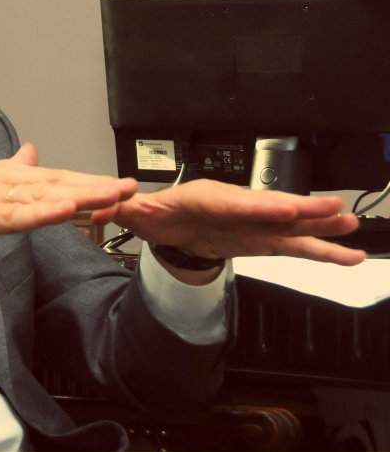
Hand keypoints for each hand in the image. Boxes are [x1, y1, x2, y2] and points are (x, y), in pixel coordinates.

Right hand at [0, 143, 137, 307]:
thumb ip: (8, 174)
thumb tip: (31, 152)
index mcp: (0, 175)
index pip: (53, 179)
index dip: (87, 182)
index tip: (119, 187)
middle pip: (54, 182)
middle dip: (95, 185)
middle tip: (130, 187)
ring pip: (40, 196)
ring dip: (79, 195)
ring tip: (111, 194)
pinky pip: (14, 217)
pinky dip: (42, 213)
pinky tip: (67, 211)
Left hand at [99, 179, 364, 267]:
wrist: (163, 223)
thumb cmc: (153, 212)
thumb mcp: (133, 211)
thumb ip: (120, 209)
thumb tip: (101, 207)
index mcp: (203, 196)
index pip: (232, 202)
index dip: (256, 207)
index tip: (280, 211)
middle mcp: (234, 204)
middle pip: (269, 207)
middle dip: (301, 208)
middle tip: (333, 209)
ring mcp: (252, 222)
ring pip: (289, 224)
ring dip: (319, 226)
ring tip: (350, 226)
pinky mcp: (261, 239)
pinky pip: (293, 245)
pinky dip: (320, 250)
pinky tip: (347, 255)